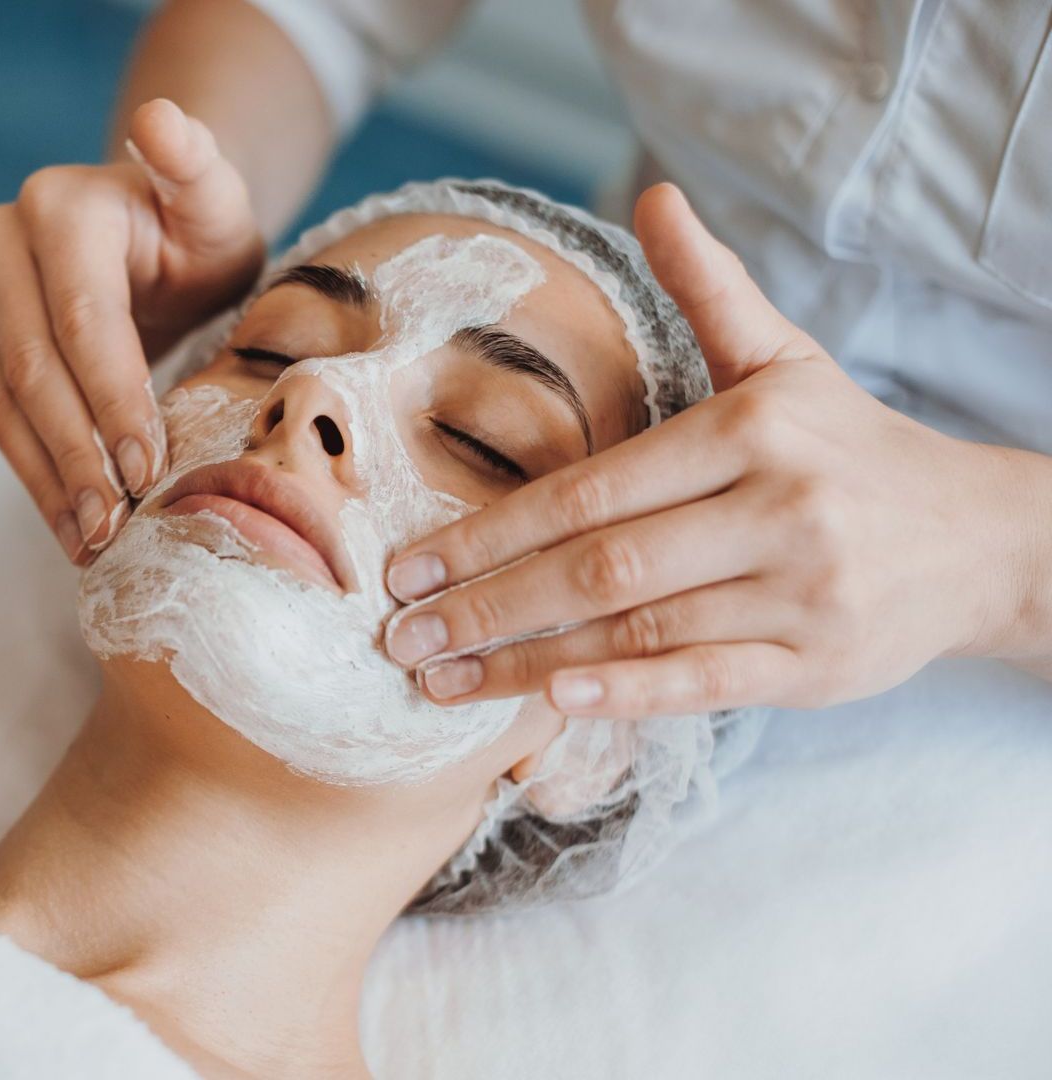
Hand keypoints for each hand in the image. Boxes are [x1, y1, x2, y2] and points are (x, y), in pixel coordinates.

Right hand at [0, 99, 263, 562]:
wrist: (157, 234)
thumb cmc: (194, 226)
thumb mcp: (213, 197)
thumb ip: (195, 165)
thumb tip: (161, 119)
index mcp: (56, 208)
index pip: (82, 321)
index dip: (114, 399)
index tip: (149, 469)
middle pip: (33, 369)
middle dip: (75, 454)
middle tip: (113, 523)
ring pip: (0, 397)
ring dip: (37, 474)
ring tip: (81, 537)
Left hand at [380, 184, 1033, 717]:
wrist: (978, 539)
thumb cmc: (849, 447)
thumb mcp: (785, 359)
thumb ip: (711, 288)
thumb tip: (656, 196)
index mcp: (750, 431)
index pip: (591, 490)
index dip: (490, 532)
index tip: (406, 563)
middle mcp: (778, 511)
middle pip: (603, 566)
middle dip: (487, 604)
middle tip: (397, 633)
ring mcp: (801, 595)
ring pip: (640, 633)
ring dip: (527, 662)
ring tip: (438, 679)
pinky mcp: (819, 667)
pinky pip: (705, 684)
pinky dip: (625, 694)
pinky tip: (549, 704)